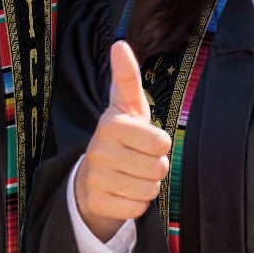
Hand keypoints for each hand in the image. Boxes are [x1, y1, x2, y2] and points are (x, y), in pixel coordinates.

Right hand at [73, 40, 171, 241]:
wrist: (92, 175)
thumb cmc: (122, 136)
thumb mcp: (128, 106)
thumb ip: (127, 77)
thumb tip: (119, 44)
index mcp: (110, 123)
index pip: (161, 142)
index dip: (160, 144)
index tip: (146, 139)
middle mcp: (99, 150)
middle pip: (158, 168)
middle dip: (156, 167)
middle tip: (139, 160)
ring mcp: (95, 178)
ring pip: (149, 190)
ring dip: (147, 185)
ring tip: (132, 175)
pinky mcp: (96, 202)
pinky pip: (137, 208)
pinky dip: (136, 203)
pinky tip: (123, 192)